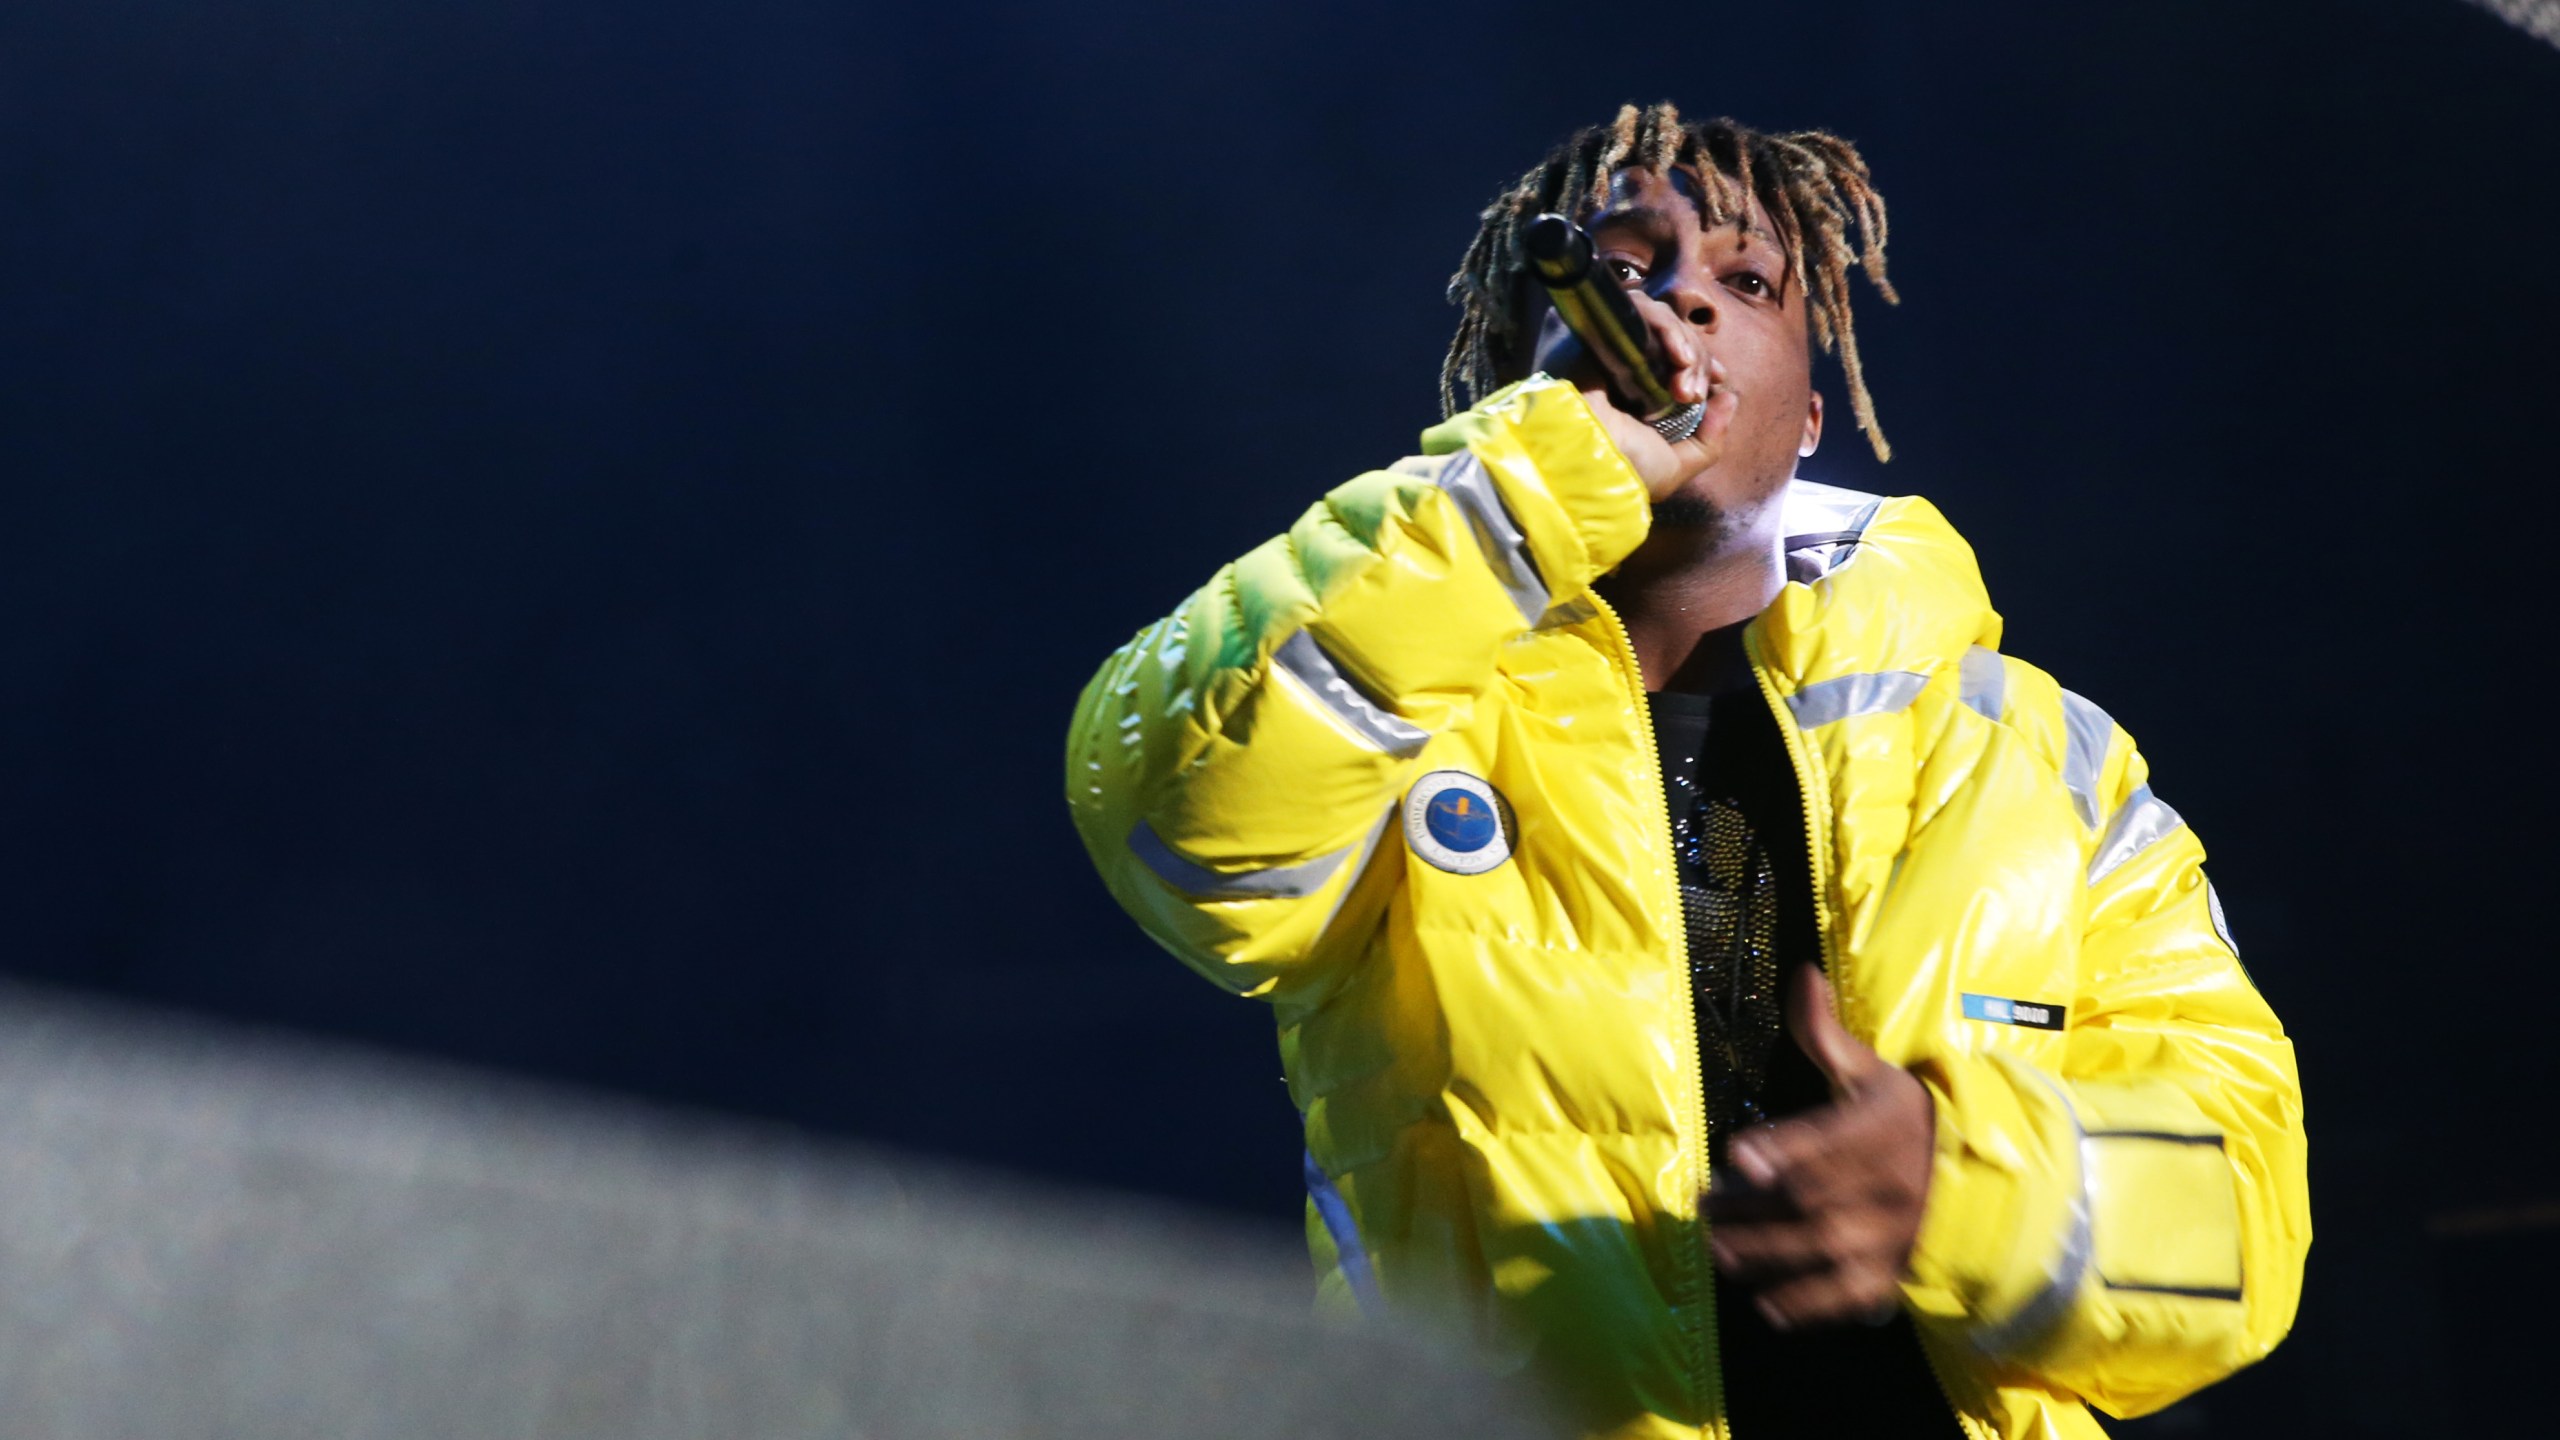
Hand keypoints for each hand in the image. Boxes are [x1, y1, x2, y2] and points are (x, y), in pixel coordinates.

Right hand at [1530, 294, 1737, 501]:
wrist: (1589, 464)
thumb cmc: (1627, 471)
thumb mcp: (1677, 466)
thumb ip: (1710, 439)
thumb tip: (1730, 398)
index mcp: (1641, 393)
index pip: (1679, 356)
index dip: (1703, 360)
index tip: (1719, 379)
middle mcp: (1627, 365)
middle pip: (1676, 335)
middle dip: (1699, 360)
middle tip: (1692, 395)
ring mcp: (1612, 346)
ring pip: (1661, 317)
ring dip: (1685, 344)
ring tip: (1684, 380)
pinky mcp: (1598, 331)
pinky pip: (1640, 309)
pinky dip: (1666, 328)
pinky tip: (1676, 358)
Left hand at [1705, 964, 1935, 1330]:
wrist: (1980, 1177)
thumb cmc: (1910, 1118)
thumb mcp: (1873, 1072)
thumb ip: (1826, 1034)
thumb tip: (1799, 974)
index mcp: (1879, 1129)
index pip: (1828, 1139)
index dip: (1785, 1148)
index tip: (1740, 1155)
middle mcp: (1886, 1184)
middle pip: (1812, 1197)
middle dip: (1754, 1205)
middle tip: (1704, 1204)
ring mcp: (1891, 1234)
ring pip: (1823, 1247)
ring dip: (1766, 1253)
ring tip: (1718, 1249)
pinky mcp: (1893, 1272)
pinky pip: (1849, 1295)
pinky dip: (1809, 1304)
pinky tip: (1766, 1304)